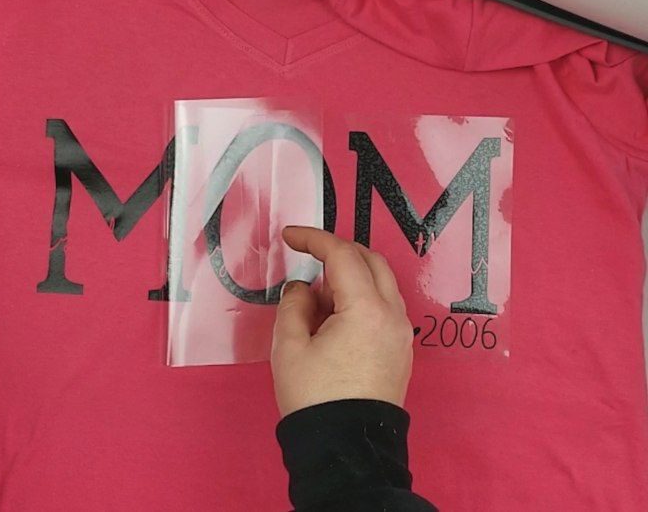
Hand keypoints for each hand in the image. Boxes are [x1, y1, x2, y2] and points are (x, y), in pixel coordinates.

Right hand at [271, 226, 413, 417]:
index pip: (342, 255)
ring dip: (349, 277)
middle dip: (337, 252)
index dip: (313, 239)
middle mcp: (392, 316)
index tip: (288, 237)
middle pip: (370, 261)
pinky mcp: (400, 351)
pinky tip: (333, 319)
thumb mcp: (288, 348)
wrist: (345, 451)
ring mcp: (401, 334)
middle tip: (306, 258)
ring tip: (316, 299)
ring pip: (380, 284)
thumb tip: (302, 289)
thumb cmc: (314, 398)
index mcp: (367, 310)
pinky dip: (360, 298)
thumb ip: (293, 306)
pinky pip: (383, 308)